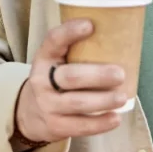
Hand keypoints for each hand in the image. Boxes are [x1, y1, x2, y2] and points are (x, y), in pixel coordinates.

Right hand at [13, 19, 126, 144]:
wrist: (30, 112)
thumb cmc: (55, 79)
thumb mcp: (57, 60)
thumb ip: (78, 49)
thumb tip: (121, 34)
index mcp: (44, 57)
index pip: (53, 40)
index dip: (69, 32)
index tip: (90, 25)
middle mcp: (42, 81)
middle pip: (70, 76)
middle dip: (97, 76)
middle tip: (120, 74)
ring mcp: (47, 105)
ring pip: (76, 103)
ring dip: (102, 100)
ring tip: (122, 97)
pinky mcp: (55, 126)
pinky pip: (79, 126)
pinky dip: (99, 123)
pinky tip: (115, 118)